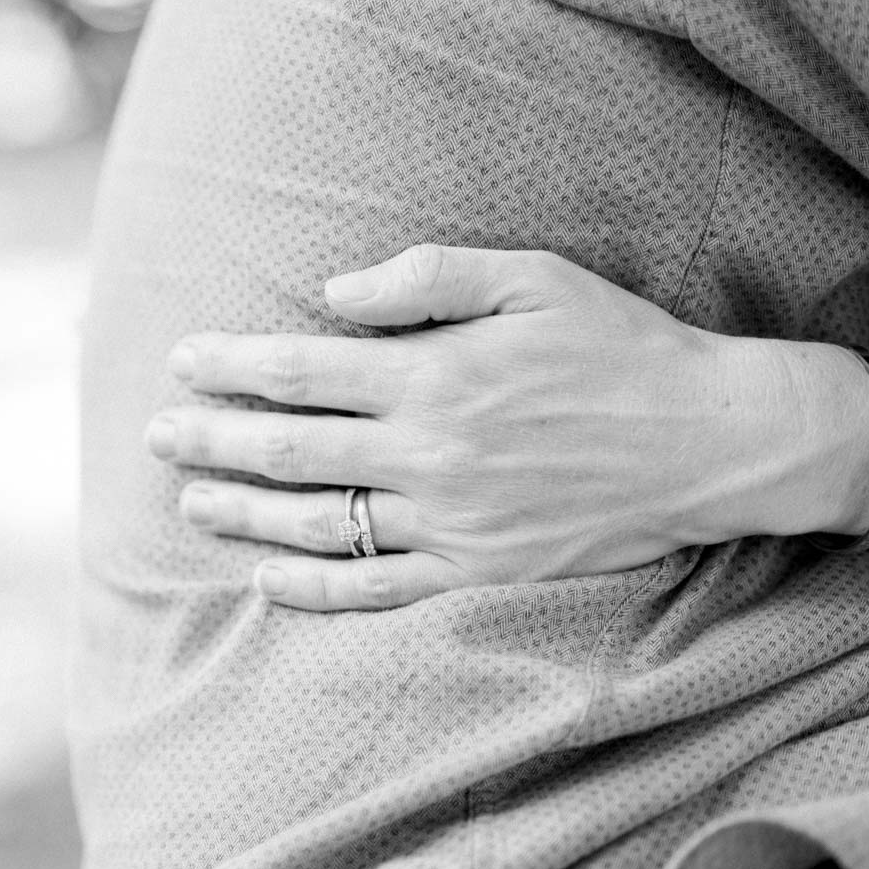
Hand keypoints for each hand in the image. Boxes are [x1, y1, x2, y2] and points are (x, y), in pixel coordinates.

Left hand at [149, 244, 868, 610]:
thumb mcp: (533, 277)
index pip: (298, 372)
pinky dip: (310, 590)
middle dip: (210, 442)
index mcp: (434, 375)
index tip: (180, 362)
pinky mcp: (475, 572)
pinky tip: (264, 579)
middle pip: (287, 451)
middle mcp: (427, 454)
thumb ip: (426, 277)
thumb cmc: (622, 347)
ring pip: (314, 525)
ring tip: (190, 503)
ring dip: (241, 515)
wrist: (712, 442)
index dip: (228, 368)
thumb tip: (329, 294)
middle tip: (156, 435)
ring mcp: (447, 522)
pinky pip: (372, 590)